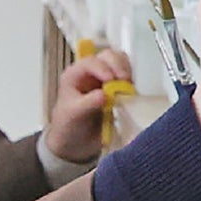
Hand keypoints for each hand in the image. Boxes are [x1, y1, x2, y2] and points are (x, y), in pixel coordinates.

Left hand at [45, 47, 133, 163]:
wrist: (75, 144)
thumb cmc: (68, 126)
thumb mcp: (73, 115)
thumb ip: (88, 103)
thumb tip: (105, 94)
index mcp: (75, 74)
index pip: (90, 62)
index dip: (102, 68)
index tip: (110, 80)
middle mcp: (91, 72)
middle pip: (108, 56)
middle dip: (118, 65)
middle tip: (124, 81)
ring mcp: (105, 78)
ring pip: (121, 63)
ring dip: (127, 72)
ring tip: (127, 87)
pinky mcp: (118, 87)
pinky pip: (128, 78)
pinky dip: (132, 82)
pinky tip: (129, 93)